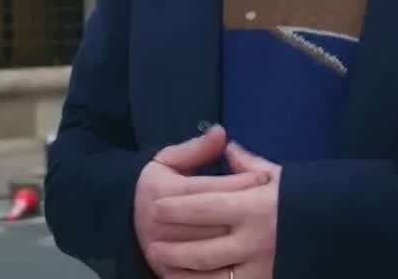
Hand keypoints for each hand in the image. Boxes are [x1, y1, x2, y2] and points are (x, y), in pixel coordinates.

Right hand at [148, 141, 282, 278]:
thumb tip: (221, 132)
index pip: (207, 189)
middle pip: (210, 222)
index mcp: (160, 191)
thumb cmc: (155, 187)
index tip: (263, 179)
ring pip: (210, 250)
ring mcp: (163, 253)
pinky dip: (224, 268)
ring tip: (265, 231)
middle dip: (244, 213)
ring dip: (239, 242)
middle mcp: (159, 223)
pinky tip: (246, 259)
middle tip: (273, 205)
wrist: (124, 220)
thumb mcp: (168, 161)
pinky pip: (202, 275)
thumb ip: (196, 149)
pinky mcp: (167, 273)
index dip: (237, 183)